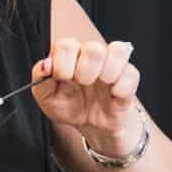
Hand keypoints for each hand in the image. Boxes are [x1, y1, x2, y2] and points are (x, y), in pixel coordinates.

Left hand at [34, 36, 150, 168]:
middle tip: (82, 84)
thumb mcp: (47, 98)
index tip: (62, 79)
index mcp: (71, 56)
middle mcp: (92, 56)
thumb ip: (40, 79)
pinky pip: (131, 73)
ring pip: (118, 50)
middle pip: (93, 48)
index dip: (63, 63)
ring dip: (106, 73)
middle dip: (85, 72)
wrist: (92, 126)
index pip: (67, 44)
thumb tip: (45, 65)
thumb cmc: (70, 107)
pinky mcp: (129, 77)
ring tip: (101, 86)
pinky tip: (113, 96)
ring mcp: (113, 65)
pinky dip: (121, 88)